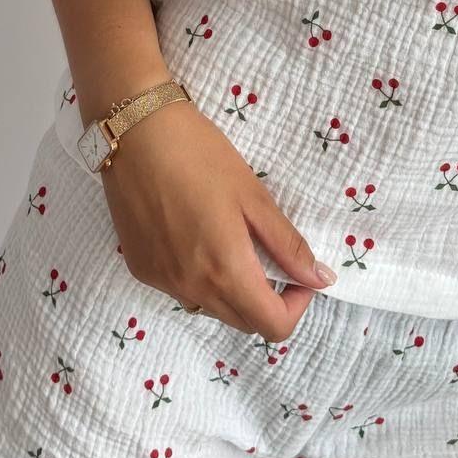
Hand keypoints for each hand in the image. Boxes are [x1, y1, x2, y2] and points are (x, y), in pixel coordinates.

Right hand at [99, 101, 335, 340]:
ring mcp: (161, 282)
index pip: (271, 326)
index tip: (298, 273)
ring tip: (231, 240)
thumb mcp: (253, 195)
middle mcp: (190, 288)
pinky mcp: (140, 268)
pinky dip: (200, 277)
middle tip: (270, 255)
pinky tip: (195, 235)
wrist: (136, 131)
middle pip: (242, 322)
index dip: (296, 306)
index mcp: (225, 270)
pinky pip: (181, 290)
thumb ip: (287, 244)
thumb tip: (321, 279)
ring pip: (210, 308)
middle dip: (267, 300)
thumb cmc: (201, 155)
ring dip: (232, 291)